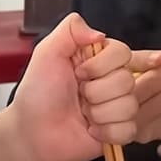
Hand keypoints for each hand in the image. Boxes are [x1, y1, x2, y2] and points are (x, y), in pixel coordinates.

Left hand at [9, 13, 136, 160]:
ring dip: (99, 113)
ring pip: (129, 106)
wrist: (32, 131)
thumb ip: (71, 29)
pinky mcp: (119, 131)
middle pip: (127, 80)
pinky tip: (90, 129)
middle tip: (78, 95)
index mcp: (99, 59)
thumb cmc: (37, 93)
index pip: (123, 53)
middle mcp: (111, 81)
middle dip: (96, 91)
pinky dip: (106, 132)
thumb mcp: (48, 52)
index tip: (79, 72)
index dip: (101, 65)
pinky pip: (128, 129)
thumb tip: (100, 34)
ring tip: (83, 113)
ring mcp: (117, 107)